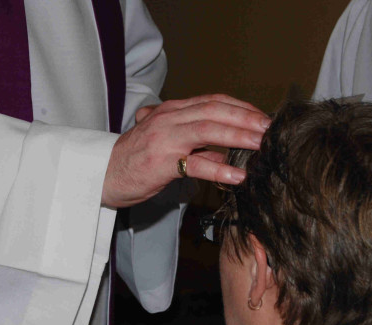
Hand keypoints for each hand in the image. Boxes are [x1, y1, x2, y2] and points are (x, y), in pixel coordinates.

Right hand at [101, 94, 269, 207]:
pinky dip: (220, 168)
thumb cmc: (134, 160)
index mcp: (172, 110)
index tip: (263, 118)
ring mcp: (165, 138)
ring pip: (209, 130)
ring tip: (262, 145)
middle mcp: (169, 118)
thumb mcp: (164, 140)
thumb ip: (192, 140)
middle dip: (247, 118)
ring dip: (240, 136)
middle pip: (216, 110)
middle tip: (271, 130)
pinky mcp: (161, 162)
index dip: (241, 107)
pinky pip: (196, 163)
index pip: (214, 101)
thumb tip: (225, 150)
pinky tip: (238, 176)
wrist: (101, 174)